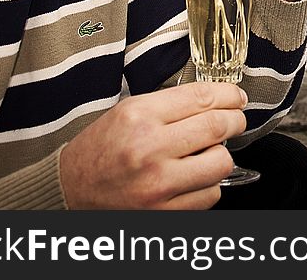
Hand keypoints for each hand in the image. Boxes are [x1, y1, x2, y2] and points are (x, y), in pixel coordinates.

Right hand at [59, 83, 246, 208]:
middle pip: (218, 127)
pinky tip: (192, 176)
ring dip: (221, 155)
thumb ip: (171, 105)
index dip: (229, 95)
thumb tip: (216, 100)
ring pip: (220, 163)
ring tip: (207, 152)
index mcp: (140, 115)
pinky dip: (208, 184)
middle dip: (235, 121)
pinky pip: (210, 194)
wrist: (70, 188)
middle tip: (235, 120)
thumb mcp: (129, 111)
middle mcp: (149, 148)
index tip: (236, 97)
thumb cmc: (100, 148)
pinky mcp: (163, 211)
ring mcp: (157, 183)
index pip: (203, 97)